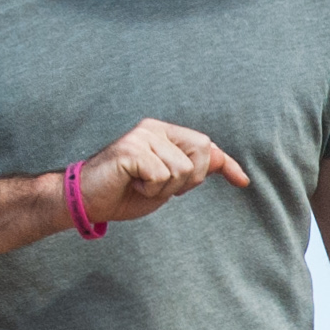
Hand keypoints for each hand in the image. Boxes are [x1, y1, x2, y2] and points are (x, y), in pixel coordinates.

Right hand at [74, 118, 251, 227]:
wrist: (87, 200)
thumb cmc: (124, 193)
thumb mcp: (165, 184)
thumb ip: (189, 170)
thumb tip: (222, 162)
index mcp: (163, 133)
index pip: (205, 145)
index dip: (226, 164)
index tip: (243, 182)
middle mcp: (153, 129)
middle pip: (201, 152)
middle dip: (188, 180)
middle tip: (158, 187)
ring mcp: (141, 137)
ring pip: (181, 169)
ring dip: (164, 189)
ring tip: (140, 185)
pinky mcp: (130, 150)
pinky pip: (161, 176)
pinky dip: (149, 189)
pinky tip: (131, 184)